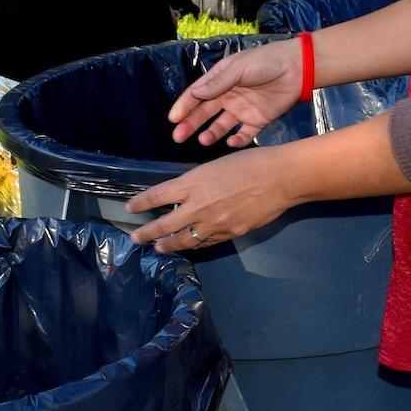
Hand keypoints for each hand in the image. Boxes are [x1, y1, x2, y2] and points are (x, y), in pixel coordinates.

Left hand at [127, 145, 296, 253]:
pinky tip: (189, 245)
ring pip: (183, 240)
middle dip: (146, 232)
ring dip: (167, 244)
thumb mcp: (214, 166)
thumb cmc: (250, 163)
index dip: (141, 204)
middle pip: (164, 224)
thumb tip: (184, 195)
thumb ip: (196, 183)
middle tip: (134, 238)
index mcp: (193, 183)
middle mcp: (198, 206)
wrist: (280, 178)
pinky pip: (206, 242)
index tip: (130, 209)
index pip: (157, 196)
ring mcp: (213, 223)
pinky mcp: (229, 233)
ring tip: (158, 247)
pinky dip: (194, 244)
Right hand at [169, 39, 301, 148]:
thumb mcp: (238, 69)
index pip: (196, 94)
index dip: (183, 106)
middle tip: (178, 137)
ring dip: (211, 133)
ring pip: (221, 125)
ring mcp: (242, 109)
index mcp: (220, 80)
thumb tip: (194, 94)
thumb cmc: (265, 62)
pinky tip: (231, 142)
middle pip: (204, 113)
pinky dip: (237, 140)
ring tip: (203, 140)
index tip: (172, 119)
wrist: (296, 69)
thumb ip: (217, 83)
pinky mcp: (258, 120)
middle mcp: (228, 96)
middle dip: (190, 124)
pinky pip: (244, 134)